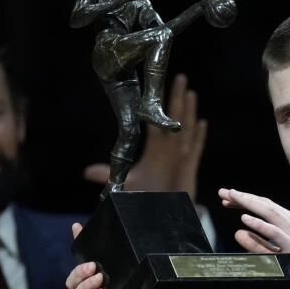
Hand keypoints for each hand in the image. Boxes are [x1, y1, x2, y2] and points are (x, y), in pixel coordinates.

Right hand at [66, 223, 105, 288]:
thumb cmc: (113, 285)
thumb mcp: (105, 265)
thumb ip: (90, 247)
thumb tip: (75, 225)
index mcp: (84, 283)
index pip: (74, 275)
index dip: (79, 268)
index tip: (91, 262)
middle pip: (72, 285)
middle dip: (81, 275)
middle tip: (94, 268)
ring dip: (87, 287)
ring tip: (100, 280)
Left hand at [83, 74, 206, 196]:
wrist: (164, 211)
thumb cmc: (150, 195)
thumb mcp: (128, 182)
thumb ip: (107, 175)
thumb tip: (86, 172)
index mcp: (156, 150)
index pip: (156, 122)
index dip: (158, 105)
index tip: (158, 87)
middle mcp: (169, 149)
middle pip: (175, 118)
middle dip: (177, 98)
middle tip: (180, 77)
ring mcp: (181, 156)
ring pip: (186, 129)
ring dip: (189, 112)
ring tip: (190, 93)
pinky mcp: (189, 166)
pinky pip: (196, 148)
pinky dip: (199, 136)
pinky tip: (202, 123)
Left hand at [219, 187, 289, 288]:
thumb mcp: (274, 257)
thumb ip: (257, 244)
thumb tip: (237, 233)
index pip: (267, 206)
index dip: (247, 200)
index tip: (227, 198)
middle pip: (267, 205)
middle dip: (244, 197)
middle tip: (223, 192)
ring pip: (271, 213)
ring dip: (250, 203)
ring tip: (232, 197)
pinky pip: (275, 233)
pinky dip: (260, 225)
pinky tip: (245, 218)